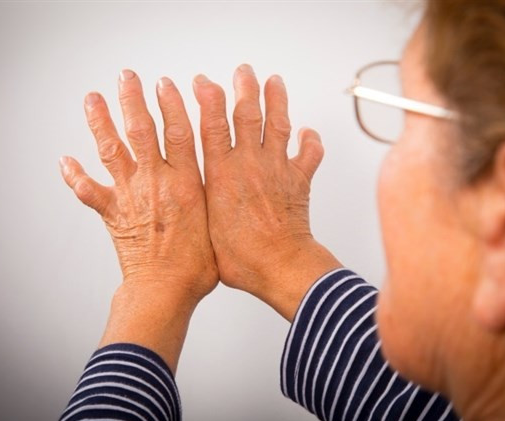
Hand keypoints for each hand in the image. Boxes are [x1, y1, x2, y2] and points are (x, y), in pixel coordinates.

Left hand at [59, 70, 217, 371]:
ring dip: (101, 122)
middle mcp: (156, 182)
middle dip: (133, 100)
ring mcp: (131, 195)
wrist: (166, 289)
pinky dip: (75, 176)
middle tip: (127, 78)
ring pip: (113, 150)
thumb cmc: (196, 266)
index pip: (179, 133)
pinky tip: (65, 160)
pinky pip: (88, 191)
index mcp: (185, 183)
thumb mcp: (217, 224)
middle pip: (142, 131)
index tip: (165, 84)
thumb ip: (213, 197)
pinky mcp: (113, 213)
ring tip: (93, 99)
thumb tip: (221, 183)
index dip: (172, 105)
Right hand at [193, 64, 341, 320]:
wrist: (280, 265)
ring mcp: (277, 169)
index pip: (213, 125)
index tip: (203, 82)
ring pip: (277, 124)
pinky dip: (311, 141)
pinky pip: (310, 154)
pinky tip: (309, 132)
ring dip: (276, 99)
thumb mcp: (205, 227)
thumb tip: (194, 193)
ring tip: (274, 82)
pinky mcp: (299, 180)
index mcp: (223, 174)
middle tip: (242, 72)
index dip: (207, 99)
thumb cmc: (242, 257)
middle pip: (247, 115)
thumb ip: (201, 201)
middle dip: (244, 88)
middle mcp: (250, 164)